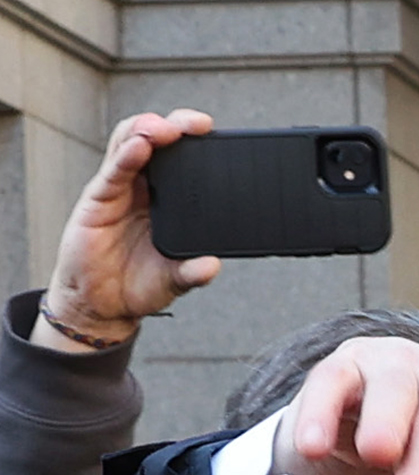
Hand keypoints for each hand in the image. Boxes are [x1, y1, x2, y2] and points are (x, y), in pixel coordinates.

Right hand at [36, 111, 219, 351]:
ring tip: (167, 128)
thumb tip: (213, 266)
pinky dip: (126, 156)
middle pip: (158, 142)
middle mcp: (145, 188)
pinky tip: (139, 147)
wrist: (102, 303)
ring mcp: (120, 190)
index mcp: (169, 201)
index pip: (183, 160)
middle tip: (197, 124)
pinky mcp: (98, 199)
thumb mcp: (175, 280)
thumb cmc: (139, 284)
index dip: (197, 143)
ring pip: (131, 145)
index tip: (217, 136)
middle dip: (177, 125)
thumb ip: (193, 273)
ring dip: (148, 130)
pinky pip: (113, 171)